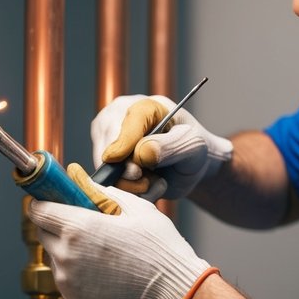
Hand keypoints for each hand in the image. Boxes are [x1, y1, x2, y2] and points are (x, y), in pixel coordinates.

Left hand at [28, 163, 211, 298]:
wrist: (169, 285)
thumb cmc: (157, 244)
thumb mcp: (134, 206)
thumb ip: (101, 192)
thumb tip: (81, 181)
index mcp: (78, 226)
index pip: (38, 210)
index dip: (44, 201)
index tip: (54, 199)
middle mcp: (66, 253)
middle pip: (42, 231)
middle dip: (55, 222)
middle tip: (81, 221)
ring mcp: (67, 276)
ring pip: (52, 253)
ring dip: (64, 245)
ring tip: (95, 245)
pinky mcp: (72, 294)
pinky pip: (62, 273)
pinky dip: (72, 266)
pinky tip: (97, 263)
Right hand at [91, 95, 232, 200]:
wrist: (189, 166)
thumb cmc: (193, 149)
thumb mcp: (193, 146)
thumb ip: (170, 147)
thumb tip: (141, 153)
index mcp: (144, 106)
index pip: (128, 123)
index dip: (125, 144)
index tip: (128, 165)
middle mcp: (118, 119)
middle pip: (109, 149)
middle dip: (131, 173)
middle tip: (156, 181)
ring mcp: (107, 140)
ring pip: (106, 170)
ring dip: (132, 186)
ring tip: (155, 181)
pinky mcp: (104, 162)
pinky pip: (108, 184)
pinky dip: (129, 191)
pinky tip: (146, 185)